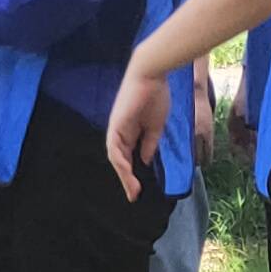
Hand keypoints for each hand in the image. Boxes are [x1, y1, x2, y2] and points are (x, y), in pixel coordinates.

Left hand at [105, 66, 173, 194]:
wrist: (151, 76)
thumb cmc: (155, 96)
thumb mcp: (155, 126)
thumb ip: (149, 143)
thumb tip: (144, 160)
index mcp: (131, 131)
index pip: (128, 156)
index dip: (132, 172)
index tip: (139, 188)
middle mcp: (121, 131)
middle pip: (120, 160)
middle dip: (127, 179)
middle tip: (134, 195)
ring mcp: (117, 128)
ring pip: (116, 157)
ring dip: (123, 175)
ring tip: (132, 190)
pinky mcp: (116, 124)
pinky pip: (114, 148)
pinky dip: (120, 161)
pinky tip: (127, 172)